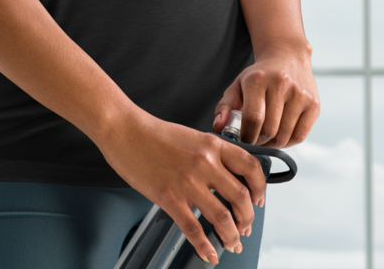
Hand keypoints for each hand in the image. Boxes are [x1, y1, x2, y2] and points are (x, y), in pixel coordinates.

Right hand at [96, 106, 266, 264]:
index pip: (250, 166)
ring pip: (222, 217)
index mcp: (211, 144)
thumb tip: (224, 176)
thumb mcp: (190, 135)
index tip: (259, 200)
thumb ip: (209, 154)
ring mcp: (187, 182)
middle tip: (245, 228)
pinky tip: (209, 252)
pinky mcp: (169, 197)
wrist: (124, 130)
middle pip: (240, 198)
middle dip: (247, 219)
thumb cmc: (152, 133)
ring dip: (231, 236)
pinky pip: (193, 228)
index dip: (260, 187)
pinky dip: (205, 246)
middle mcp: (204, 163)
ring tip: (232, 244)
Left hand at [212, 44, 319, 147]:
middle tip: (254, 140)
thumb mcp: (238, 85)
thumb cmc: (259, 76)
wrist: (287, 58)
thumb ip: (224, 106)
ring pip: (284, 136)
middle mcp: (281, 84)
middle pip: (269, 129)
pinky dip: (288, 142)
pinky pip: (300, 136)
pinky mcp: (313, 104)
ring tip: (266, 137)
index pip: (252, 118)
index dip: (246, 136)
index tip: (243, 140)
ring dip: (273, 144)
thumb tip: (218, 127)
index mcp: (258, 79)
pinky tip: (280, 135)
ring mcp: (300, 94)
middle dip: (259, 142)